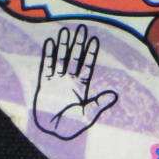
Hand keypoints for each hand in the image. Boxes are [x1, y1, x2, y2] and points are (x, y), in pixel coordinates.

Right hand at [33, 25, 117, 139]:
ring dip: (63, 45)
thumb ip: (99, 104)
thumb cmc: (70, 125)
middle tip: (81, 27)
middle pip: (74, 57)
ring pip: (61, 58)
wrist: (51, 132)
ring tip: (66, 30)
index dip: (91, 52)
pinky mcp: (44, 83)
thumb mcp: (87, 115)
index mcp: (81, 86)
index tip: (94, 39)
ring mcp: (56, 80)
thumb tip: (114, 95)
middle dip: (78, 43)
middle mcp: (69, 80)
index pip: (87, 65)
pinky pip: (46, 66)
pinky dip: (48, 54)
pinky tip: (50, 42)